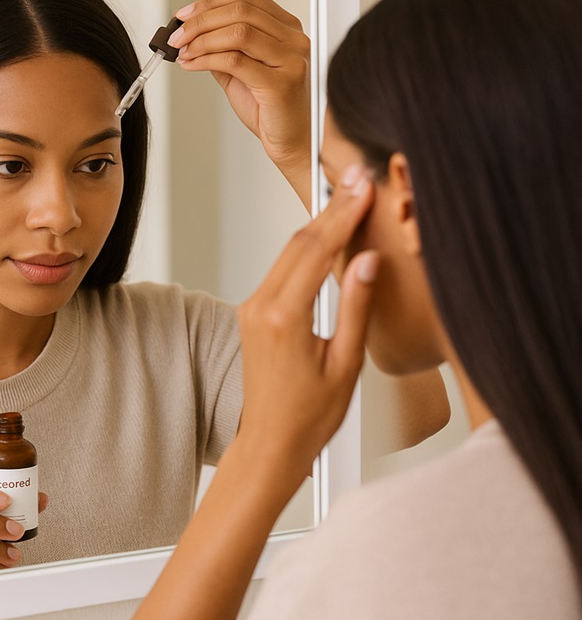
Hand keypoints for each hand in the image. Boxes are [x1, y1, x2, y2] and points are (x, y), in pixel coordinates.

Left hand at [170, 0, 310, 195]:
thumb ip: (223, 50)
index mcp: (287, 29)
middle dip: (201, 21)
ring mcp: (291, 60)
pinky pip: (235, 61)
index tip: (185, 15)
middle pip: (240, 11)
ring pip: (238, 32)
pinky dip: (206, 60)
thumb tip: (190, 35)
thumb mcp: (242, 72)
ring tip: (183, 51)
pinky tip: (192, 65)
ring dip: (201, 40)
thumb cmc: (271, 110)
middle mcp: (293, 40)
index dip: (211, 2)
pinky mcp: (280, 83)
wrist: (291, 142)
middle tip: (177, 36)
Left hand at [236, 163, 377, 485]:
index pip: (317, 251)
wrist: (271, 442)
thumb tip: (366, 260)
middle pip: (299, 242)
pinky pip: (281, 269)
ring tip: (347, 196)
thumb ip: (355, 307)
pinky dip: (306, 247)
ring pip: (288, 252)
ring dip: (319, 223)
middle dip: (331, 208)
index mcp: (284, 319)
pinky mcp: (254, 312)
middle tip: (356, 177)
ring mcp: (252, 308)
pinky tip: (326, 234)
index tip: (363, 187)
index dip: (344, 215)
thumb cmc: (309, 416)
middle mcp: (261, 307)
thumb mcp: (346, 364)